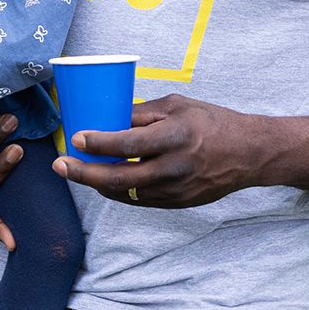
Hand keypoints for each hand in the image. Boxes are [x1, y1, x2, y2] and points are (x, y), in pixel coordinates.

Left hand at [55, 94, 268, 208]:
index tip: (75, 138)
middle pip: (118, 177)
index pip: (128, 144)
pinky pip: (139, 200)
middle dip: (83, 173)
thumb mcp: (178, 106)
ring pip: (125, 193)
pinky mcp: (177, 203)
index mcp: (175, 137)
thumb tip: (107, 115)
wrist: (249, 154)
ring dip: (96, 184)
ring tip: (76, 171)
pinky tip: (104, 180)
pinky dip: (118, 191)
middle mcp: (174, 167)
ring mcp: (176, 190)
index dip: (98, 143)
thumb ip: (142, 113)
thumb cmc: (212, 122)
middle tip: (59, 165)